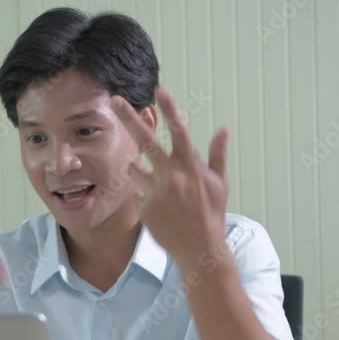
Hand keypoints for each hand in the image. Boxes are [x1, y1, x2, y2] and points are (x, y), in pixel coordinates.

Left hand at [111, 86, 229, 265]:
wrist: (199, 249)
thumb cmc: (211, 214)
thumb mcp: (220, 183)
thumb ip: (217, 155)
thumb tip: (224, 128)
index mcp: (191, 167)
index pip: (180, 131)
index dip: (170, 110)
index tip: (160, 90)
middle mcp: (171, 176)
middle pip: (145, 141)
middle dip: (128, 119)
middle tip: (114, 100)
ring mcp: (155, 191)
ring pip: (135, 167)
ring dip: (139, 169)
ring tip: (161, 190)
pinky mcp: (144, 206)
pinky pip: (137, 190)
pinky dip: (144, 192)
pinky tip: (160, 207)